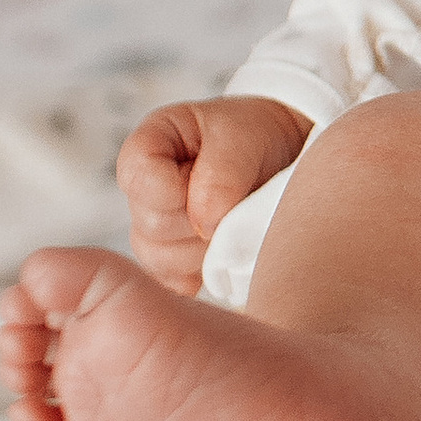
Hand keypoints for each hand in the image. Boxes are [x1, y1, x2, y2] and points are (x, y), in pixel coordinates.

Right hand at [118, 96, 312, 293]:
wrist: (281, 158)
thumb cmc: (254, 138)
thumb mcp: (243, 137)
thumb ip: (222, 173)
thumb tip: (205, 224)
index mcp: (148, 147)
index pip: (139, 179)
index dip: (176, 189)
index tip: (210, 178)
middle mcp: (142, 192)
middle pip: (152, 225)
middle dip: (199, 218)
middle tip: (233, 198)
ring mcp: (153, 231)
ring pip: (163, 260)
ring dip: (206, 246)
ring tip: (232, 219)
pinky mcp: (170, 264)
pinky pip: (175, 283)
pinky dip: (205, 270)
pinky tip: (224, 247)